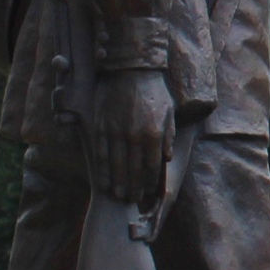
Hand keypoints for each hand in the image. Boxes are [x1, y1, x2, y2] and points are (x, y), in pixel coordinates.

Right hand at [91, 69, 172, 206]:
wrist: (132, 69)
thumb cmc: (154, 91)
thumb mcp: (168, 113)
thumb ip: (167, 137)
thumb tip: (167, 159)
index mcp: (154, 134)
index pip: (152, 167)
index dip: (150, 183)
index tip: (149, 194)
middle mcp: (135, 136)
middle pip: (134, 171)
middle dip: (134, 188)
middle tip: (132, 201)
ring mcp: (117, 132)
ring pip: (116, 165)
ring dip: (118, 183)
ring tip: (118, 196)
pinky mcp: (101, 126)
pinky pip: (101, 153)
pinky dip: (102, 170)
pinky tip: (102, 182)